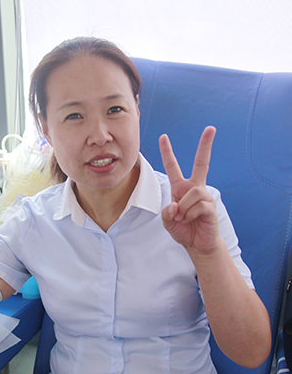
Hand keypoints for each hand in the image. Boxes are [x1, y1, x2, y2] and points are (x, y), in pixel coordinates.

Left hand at [160, 126, 218, 254]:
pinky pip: (197, 205)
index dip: (167, 152)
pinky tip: (191, 220)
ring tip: (183, 218)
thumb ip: (166, 213)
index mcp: (180, 188)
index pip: (173, 167)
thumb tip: (175, 205)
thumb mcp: (167, 222)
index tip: (163, 137)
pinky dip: (189, 215)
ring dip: (183, 209)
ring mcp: (204, 196)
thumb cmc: (183, 230)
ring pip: (191, 194)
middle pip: (201, 163)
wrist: (197, 244)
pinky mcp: (210, 206)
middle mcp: (194, 188)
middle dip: (206, 145)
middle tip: (211, 128)